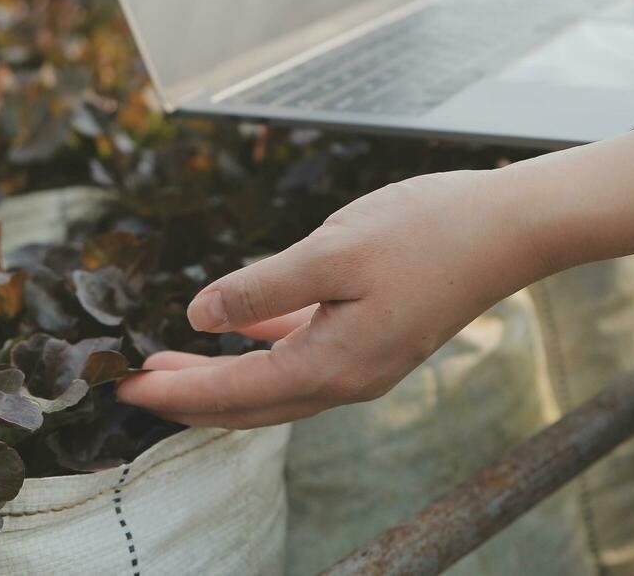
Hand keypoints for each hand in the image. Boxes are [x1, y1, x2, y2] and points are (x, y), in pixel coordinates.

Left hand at [116, 169, 539, 427]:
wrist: (510, 230)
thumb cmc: (427, 231)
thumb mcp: (333, 251)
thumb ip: (262, 289)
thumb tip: (198, 317)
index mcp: (331, 366)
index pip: (231, 392)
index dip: (173, 391)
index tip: (123, 387)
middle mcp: (346, 378)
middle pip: (248, 403)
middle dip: (188, 396)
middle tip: (132, 385)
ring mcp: (365, 362)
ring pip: (273, 384)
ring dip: (221, 376)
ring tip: (173, 362)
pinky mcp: (377, 338)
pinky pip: (304, 356)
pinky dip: (264, 349)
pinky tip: (243, 327)